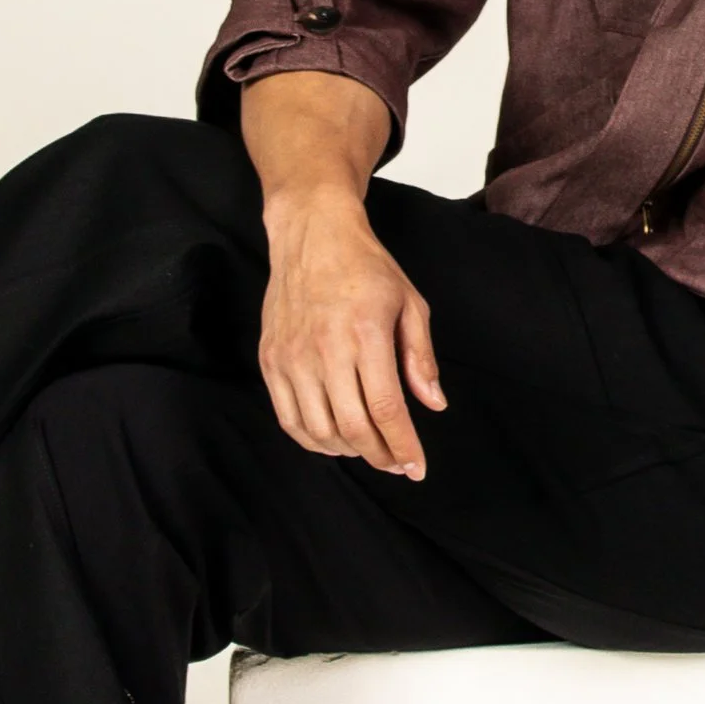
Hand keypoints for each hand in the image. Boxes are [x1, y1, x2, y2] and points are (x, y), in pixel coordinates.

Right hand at [257, 188, 445, 478]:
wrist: (312, 235)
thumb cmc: (366, 267)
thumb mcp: (410, 303)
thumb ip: (421, 357)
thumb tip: (434, 405)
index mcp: (365, 334)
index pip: (387, 410)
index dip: (404, 447)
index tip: (417, 468)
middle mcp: (325, 350)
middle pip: (354, 427)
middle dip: (381, 455)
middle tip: (397, 463)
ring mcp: (292, 357)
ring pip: (320, 430)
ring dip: (349, 451)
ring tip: (370, 449)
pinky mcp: (271, 360)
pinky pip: (289, 418)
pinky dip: (313, 441)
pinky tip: (334, 441)